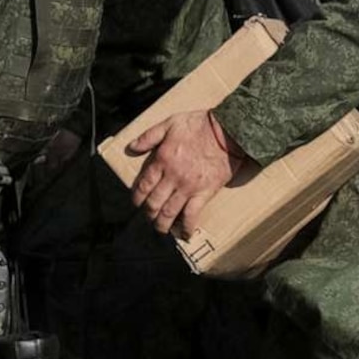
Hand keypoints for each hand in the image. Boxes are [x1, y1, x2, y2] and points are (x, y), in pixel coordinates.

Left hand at [123, 110, 241, 238]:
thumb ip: (148, 137)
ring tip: (160, 229)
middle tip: (148, 218)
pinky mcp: (204, 193)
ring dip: (162, 224)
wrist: (228, 132)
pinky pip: (192, 215)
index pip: (143, 185)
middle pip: (153, 202)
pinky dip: (186, 227)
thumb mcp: (169, 124)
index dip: (137, 197)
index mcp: (161, 160)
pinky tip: (183, 234)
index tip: (136, 203)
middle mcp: (172, 177)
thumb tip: (131, 148)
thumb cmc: (199, 125)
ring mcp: (188, 187)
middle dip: (148, 213)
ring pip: (169, 212)